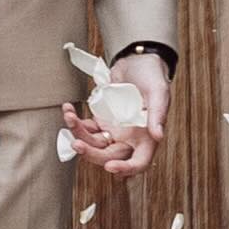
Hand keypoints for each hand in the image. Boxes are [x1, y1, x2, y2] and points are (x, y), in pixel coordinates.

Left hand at [64, 50, 170, 176]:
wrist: (138, 60)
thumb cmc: (152, 76)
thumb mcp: (158, 92)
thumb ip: (158, 114)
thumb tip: (158, 136)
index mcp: (147, 137)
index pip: (139, 162)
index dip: (125, 168)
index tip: (110, 166)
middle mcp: (129, 138)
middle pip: (110, 156)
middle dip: (91, 153)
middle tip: (77, 144)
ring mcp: (114, 130)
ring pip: (94, 143)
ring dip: (79, 134)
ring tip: (70, 117)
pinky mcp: (102, 120)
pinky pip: (87, 128)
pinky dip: (76, 122)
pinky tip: (69, 111)